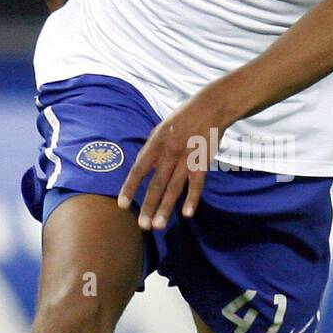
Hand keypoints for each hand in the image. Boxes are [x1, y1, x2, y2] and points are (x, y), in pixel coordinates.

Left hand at [117, 87, 233, 230]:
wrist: (210, 107)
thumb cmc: (184, 118)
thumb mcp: (161, 128)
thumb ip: (152, 148)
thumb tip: (141, 166)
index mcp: (156, 143)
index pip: (139, 169)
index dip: (130, 188)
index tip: (122, 205)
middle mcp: (169, 152)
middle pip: (157, 184)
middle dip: (148, 206)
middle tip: (142, 225)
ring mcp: (187, 158)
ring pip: (174, 188)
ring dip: (166, 208)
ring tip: (158, 225)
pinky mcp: (203, 162)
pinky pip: (197, 184)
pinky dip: (192, 199)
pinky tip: (187, 213)